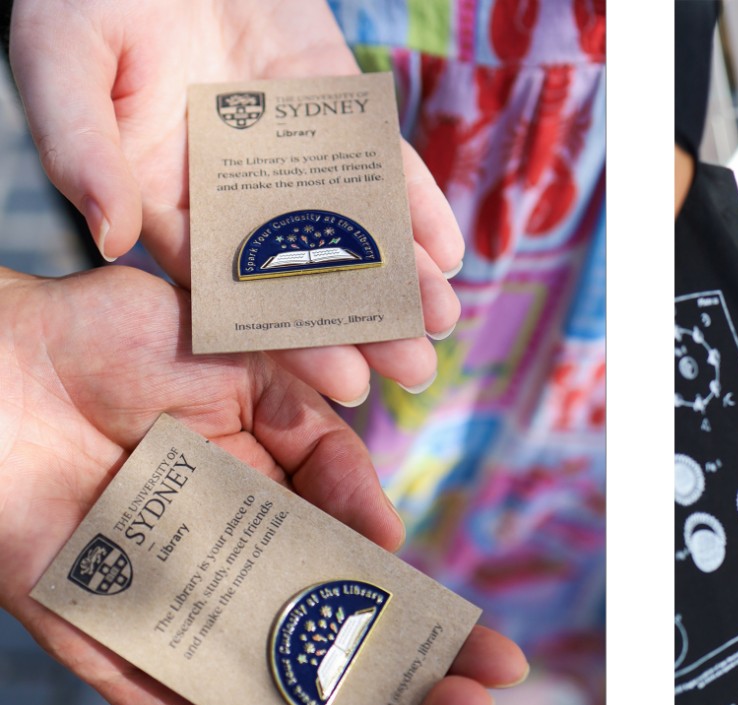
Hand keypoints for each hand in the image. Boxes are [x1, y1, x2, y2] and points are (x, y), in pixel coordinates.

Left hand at [0, 265, 527, 704]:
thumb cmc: (121, 338)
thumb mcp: (255, 369)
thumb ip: (325, 449)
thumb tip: (385, 539)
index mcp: (276, 509)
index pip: (371, 589)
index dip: (436, 629)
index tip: (500, 662)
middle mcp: (234, 573)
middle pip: (334, 657)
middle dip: (407, 696)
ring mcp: (175, 616)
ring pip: (270, 704)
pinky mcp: (107, 646)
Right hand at [9, 0, 463, 403]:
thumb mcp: (63, 64)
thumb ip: (83, 150)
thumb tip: (110, 237)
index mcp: (167, 204)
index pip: (236, 288)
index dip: (291, 336)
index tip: (342, 382)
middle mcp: (236, 193)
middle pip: (306, 271)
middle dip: (362, 321)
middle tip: (414, 370)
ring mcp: (291, 155)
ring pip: (352, 226)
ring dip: (401, 274)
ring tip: (442, 321)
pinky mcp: (334, 111)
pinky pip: (381, 164)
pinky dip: (416, 204)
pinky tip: (449, 250)